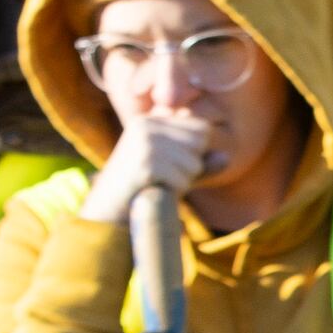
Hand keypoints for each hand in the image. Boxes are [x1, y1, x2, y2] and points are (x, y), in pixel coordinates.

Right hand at [78, 114, 215, 224]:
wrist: (107, 211)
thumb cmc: (144, 189)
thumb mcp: (176, 171)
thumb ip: (202, 164)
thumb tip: (226, 156)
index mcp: (150, 121)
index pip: (201, 128)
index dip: (198, 153)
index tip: (173, 165)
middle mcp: (145, 126)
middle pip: (200, 142)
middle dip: (191, 167)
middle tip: (164, 177)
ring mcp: (144, 144)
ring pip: (193, 163)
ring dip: (182, 181)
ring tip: (157, 184)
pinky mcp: (145, 165)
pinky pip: (182, 179)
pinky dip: (174, 191)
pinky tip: (154, 191)